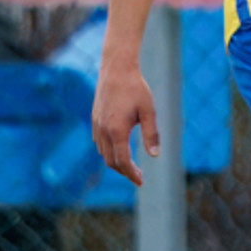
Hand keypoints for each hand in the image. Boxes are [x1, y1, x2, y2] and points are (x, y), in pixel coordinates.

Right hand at [92, 58, 158, 185]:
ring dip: (116, 162)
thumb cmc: (136, 88)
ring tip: (130, 165)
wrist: (116, 68)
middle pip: (111, 161)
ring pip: (103, 152)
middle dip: (124, 171)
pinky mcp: (95, 118)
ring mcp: (97, 124)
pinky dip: (108, 151)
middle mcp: (103, 130)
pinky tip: (119, 149)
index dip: (131, 174)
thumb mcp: (149, 111)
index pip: (122, 161)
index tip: (141, 181)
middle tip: (138, 176)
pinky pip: (99, 142)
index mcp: (117, 130)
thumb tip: (155, 156)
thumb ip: (152, 134)